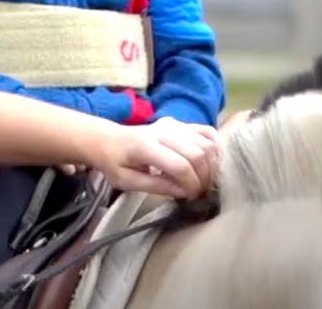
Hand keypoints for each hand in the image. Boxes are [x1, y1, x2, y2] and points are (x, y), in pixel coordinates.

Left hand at [91, 117, 219, 198]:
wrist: (107, 139)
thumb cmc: (114, 162)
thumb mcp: (126, 181)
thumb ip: (156, 186)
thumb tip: (184, 192)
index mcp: (145, 146)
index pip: (180, 166)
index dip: (191, 185)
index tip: (190, 198)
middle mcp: (163, 131)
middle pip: (198, 154)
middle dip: (204, 178)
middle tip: (199, 193)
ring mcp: (173, 125)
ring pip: (206, 142)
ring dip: (212, 165)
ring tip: (204, 181)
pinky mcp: (179, 123)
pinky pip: (206, 131)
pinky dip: (215, 146)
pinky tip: (211, 162)